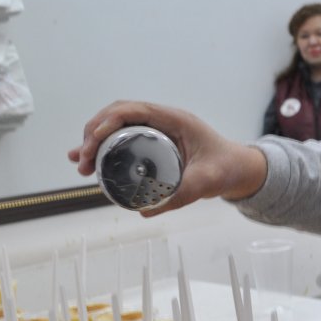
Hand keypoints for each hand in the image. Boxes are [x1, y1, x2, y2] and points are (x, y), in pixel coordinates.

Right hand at [67, 101, 267, 216]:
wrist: (240, 169)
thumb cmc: (227, 168)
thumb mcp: (207, 181)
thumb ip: (182, 193)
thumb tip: (146, 210)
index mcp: (175, 120)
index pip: (133, 111)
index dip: (108, 122)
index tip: (93, 142)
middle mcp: (163, 120)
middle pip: (118, 116)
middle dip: (94, 134)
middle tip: (83, 161)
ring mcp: (157, 130)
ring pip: (117, 126)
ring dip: (95, 141)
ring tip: (80, 163)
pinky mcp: (154, 142)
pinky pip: (124, 138)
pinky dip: (105, 148)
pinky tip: (90, 163)